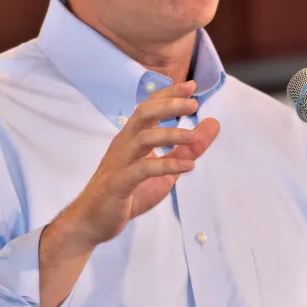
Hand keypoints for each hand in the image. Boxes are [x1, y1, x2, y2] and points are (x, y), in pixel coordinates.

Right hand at [52, 80, 219, 250]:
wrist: (92, 221)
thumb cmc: (128, 192)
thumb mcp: (165, 169)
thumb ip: (188, 148)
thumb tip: (214, 124)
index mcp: (132, 136)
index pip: (150, 106)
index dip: (169, 94)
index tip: (191, 85)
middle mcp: (124, 143)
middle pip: (144, 113)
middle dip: (169, 105)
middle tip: (193, 104)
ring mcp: (120, 161)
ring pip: (143, 137)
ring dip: (171, 134)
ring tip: (194, 136)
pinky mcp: (119, 182)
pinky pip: (143, 169)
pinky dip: (167, 165)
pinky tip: (188, 167)